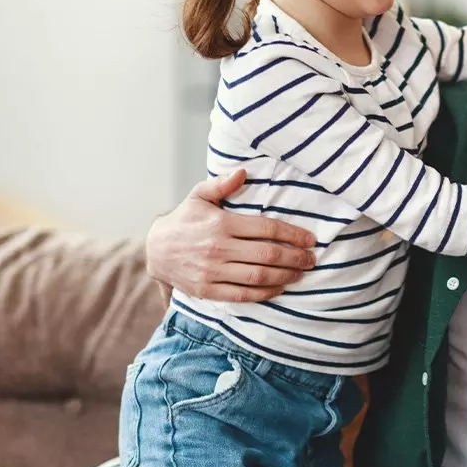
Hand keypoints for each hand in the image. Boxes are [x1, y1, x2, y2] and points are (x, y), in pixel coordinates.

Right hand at [145, 169, 315, 302]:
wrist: (155, 250)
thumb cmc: (184, 220)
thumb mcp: (199, 196)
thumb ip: (221, 184)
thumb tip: (243, 171)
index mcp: (222, 223)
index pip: (267, 228)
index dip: (293, 234)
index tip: (310, 239)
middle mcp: (219, 248)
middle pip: (268, 254)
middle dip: (295, 257)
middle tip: (311, 259)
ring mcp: (213, 271)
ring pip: (258, 276)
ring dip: (285, 276)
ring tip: (300, 273)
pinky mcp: (207, 290)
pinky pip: (242, 295)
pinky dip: (265, 293)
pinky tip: (279, 287)